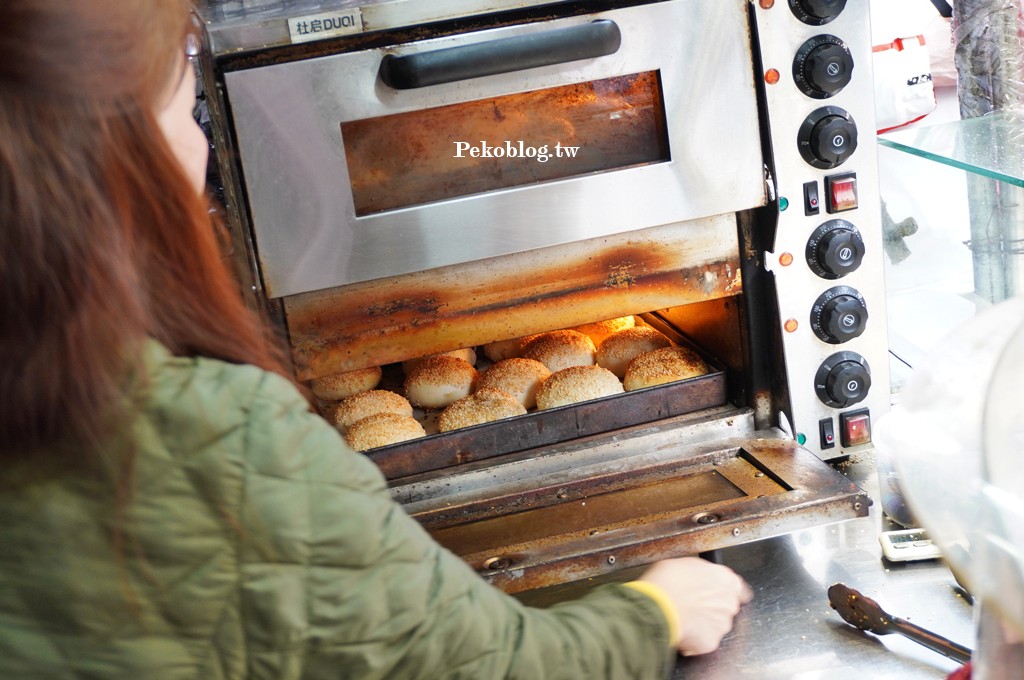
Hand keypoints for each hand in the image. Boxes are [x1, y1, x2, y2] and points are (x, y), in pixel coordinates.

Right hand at [638, 556, 752, 655]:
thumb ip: (700, 573)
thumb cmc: (667, 582)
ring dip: (702, 624)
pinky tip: (680, 629)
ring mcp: (721, 625)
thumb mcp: (684, 564)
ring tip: (683, 618)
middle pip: (725, 608)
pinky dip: (694, 639)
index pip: (736, 588)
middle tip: (692, 605)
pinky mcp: (711, 643)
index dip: (722, 591)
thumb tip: (698, 577)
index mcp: (726, 580)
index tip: (714, 593)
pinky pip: (703, 642)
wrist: (657, 606)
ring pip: (715, 626)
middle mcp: (729, 603)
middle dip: (711, 608)